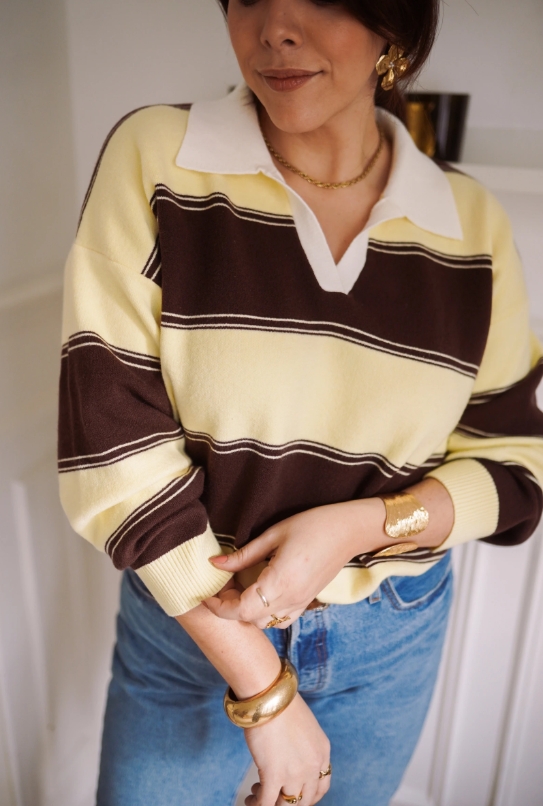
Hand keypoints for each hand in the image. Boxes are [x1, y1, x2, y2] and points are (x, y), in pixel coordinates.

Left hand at [205, 498, 385, 628]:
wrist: (349, 530)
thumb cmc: (312, 525)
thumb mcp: (273, 535)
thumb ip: (243, 555)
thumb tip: (214, 564)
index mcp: (279, 583)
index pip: (240, 610)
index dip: (218, 606)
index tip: (206, 594)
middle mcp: (290, 600)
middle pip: (249, 620)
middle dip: (229, 609)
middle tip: (220, 587)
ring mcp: (301, 603)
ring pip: (265, 623)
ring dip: (247, 613)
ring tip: (237, 591)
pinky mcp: (308, 601)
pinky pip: (282, 619)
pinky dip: (265, 614)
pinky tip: (260, 595)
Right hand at [244, 694, 330, 805]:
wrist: (270, 696)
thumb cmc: (281, 703)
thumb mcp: (304, 725)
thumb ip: (303, 744)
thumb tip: (290, 755)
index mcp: (322, 751)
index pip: (322, 785)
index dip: (309, 795)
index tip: (296, 793)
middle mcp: (312, 766)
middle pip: (306, 799)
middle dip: (289, 801)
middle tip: (275, 794)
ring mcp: (295, 773)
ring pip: (287, 805)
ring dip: (272, 803)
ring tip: (256, 792)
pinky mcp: (274, 775)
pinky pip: (267, 803)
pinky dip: (257, 804)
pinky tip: (250, 799)